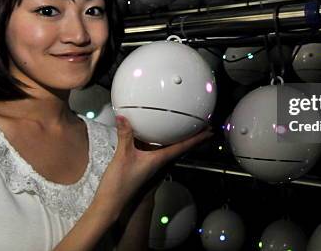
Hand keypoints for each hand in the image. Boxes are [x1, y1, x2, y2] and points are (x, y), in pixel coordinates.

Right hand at [93, 115, 212, 220]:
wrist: (111, 202)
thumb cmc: (120, 186)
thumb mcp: (122, 156)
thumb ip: (125, 136)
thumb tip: (124, 118)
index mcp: (159, 160)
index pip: (182, 147)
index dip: (197, 139)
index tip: (209, 131)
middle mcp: (158, 162)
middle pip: (180, 147)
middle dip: (192, 138)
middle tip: (202, 127)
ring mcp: (151, 164)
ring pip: (169, 149)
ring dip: (178, 139)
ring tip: (185, 128)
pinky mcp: (143, 165)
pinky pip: (156, 149)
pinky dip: (161, 141)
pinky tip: (154, 135)